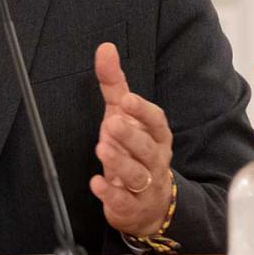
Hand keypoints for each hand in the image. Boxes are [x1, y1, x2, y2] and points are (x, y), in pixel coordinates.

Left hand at [89, 42, 173, 236]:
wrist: (146, 202)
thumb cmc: (133, 150)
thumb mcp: (123, 115)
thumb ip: (114, 84)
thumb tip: (105, 48)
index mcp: (156, 136)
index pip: (157, 122)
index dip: (143, 112)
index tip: (127, 100)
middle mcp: (155, 160)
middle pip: (147, 149)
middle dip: (131, 137)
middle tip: (112, 124)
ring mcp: (145, 186)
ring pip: (137, 175)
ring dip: (120, 162)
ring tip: (102, 149)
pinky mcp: (130, 206)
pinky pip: (123, 201)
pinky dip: (109, 193)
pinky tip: (96, 183)